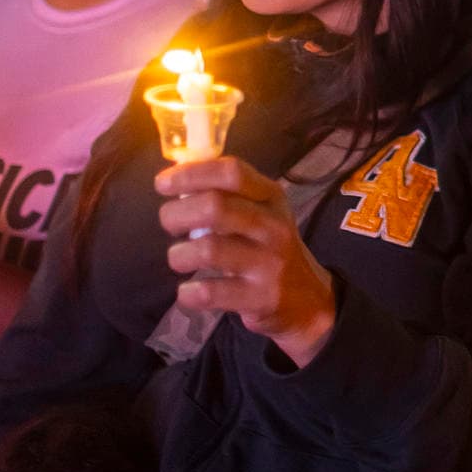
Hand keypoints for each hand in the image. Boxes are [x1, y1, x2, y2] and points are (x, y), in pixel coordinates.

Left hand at [155, 157, 337, 367]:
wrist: (307, 297)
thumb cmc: (268, 247)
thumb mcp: (261, 213)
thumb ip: (225, 195)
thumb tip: (176, 179)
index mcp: (271, 197)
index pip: (232, 173)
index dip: (192, 174)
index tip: (163, 183)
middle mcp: (274, 226)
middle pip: (215, 207)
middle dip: (176, 214)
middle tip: (170, 224)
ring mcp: (269, 262)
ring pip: (208, 249)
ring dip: (179, 255)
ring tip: (180, 259)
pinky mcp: (261, 297)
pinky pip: (210, 293)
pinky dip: (188, 293)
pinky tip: (189, 291)